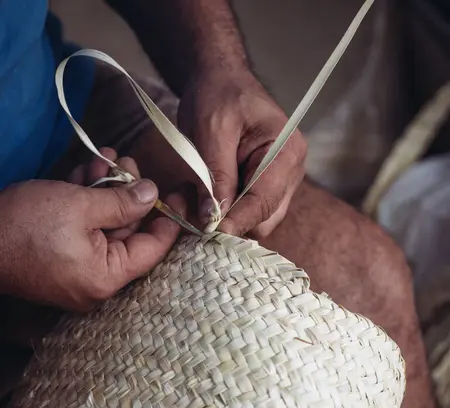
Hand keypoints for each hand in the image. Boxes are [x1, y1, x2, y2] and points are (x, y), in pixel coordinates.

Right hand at [0, 172, 183, 311]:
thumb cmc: (24, 224)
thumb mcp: (80, 205)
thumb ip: (123, 202)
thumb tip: (153, 195)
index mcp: (107, 277)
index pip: (153, 249)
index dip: (169, 219)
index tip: (181, 194)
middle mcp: (96, 281)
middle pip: (128, 234)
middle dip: (129, 194)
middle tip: (129, 164)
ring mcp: (77, 272)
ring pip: (105, 228)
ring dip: (105, 192)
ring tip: (104, 160)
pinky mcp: (60, 259)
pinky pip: (84, 232)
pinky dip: (86, 204)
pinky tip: (85, 174)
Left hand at [178, 67, 306, 236]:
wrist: (220, 77)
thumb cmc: (218, 94)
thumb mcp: (211, 132)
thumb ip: (215, 177)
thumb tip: (212, 219)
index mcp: (285, 152)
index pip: (264, 201)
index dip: (237, 220)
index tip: (208, 232)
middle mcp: (291, 171)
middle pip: (264, 218)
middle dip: (229, 220)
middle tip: (193, 212)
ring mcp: (280, 181)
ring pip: (255, 220)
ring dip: (223, 217)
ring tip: (193, 198)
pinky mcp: (265, 186)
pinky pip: (246, 211)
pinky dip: (223, 210)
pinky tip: (203, 195)